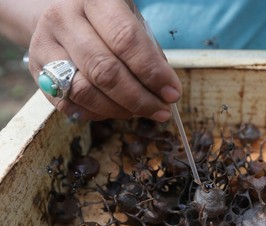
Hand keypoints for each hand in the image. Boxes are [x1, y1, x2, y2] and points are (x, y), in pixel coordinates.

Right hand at [28, 0, 181, 120]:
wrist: (58, 15)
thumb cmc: (104, 21)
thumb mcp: (130, 20)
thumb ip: (147, 52)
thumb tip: (165, 90)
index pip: (126, 40)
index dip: (152, 72)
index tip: (172, 94)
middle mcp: (63, 19)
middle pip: (105, 71)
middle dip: (139, 98)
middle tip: (161, 111)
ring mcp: (45, 46)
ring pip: (85, 91)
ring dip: (119, 110)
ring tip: (140, 112)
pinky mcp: (37, 72)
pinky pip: (70, 104)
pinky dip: (98, 114)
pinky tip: (116, 110)